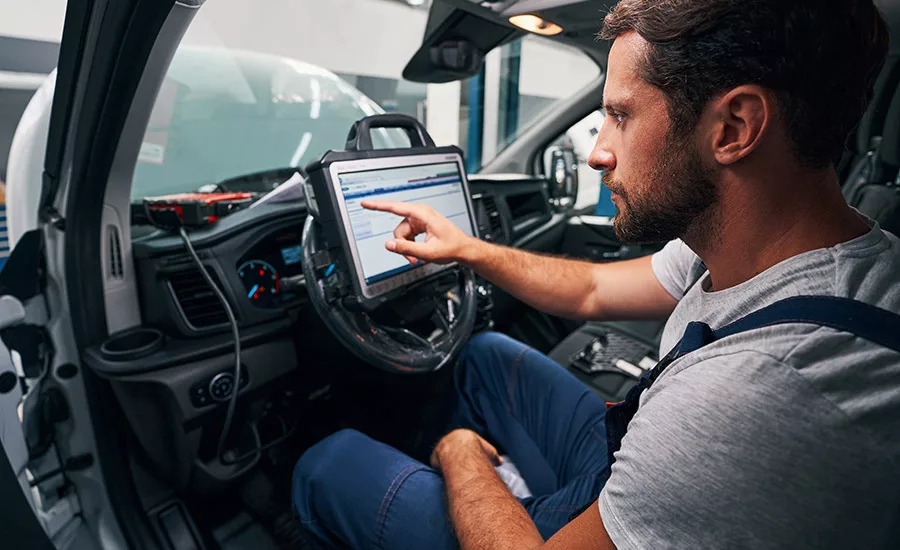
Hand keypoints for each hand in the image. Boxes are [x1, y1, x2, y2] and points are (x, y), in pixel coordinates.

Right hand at [360, 200, 476, 265]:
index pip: (395, 207)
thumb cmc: (452, 247)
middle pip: (398, 229)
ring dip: (407, 247)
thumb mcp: (428, 252)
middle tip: (411, 258)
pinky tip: (419, 253)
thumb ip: (406, 249)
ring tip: (418, 258)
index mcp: (422, 214)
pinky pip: (408, 236)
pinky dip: (411, 246)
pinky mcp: (420, 226)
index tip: (365, 203)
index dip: (377, 205)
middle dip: (402, 245)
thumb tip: (389, 245)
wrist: (463, 249)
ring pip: (402, 234)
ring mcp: (420, 220)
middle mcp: (420, 214)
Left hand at [430, 429, 503, 471]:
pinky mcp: (435, 455)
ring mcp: (441, 446)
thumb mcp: (490, 452)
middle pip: (452, 450)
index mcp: (463, 436)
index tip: (469, 462)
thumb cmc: (478, 450)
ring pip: (443, 456)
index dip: (467, 453)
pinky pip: (436, 463)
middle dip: (455, 458)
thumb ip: (494, 457)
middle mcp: (450, 438)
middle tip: (461, 469)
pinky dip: (440, 468)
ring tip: (453, 474)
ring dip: (447, 463)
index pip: (463, 444)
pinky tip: (446, 475)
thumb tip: (501, 462)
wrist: (462, 450)